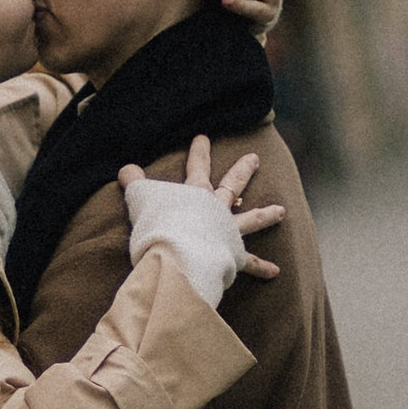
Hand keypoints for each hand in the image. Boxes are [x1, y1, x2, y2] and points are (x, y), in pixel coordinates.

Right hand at [118, 134, 287, 303]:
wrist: (177, 252)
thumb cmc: (158, 223)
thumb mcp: (141, 197)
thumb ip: (134, 182)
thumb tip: (126, 169)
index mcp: (196, 193)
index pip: (198, 166)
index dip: (199, 152)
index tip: (203, 137)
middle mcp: (216, 209)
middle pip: (232, 185)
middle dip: (243, 171)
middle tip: (255, 159)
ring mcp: (227, 231)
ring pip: (250, 220)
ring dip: (265, 215)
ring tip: (281, 211)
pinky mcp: (233, 256)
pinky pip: (249, 262)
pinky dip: (262, 267)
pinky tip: (276, 271)